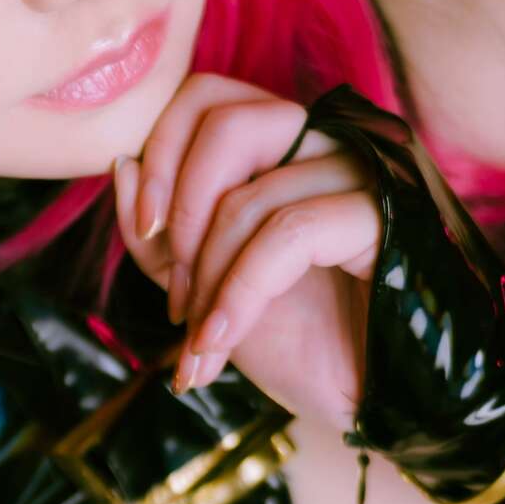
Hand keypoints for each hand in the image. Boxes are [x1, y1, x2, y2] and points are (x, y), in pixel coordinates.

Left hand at [111, 75, 379, 425]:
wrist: (366, 406)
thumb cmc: (296, 344)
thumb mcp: (203, 290)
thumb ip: (156, 235)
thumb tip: (121, 161)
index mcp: (286, 149)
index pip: (209, 97)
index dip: (162, 153)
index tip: (147, 230)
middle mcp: (326, 147)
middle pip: (227, 118)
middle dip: (181, 207)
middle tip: (176, 293)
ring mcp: (361, 178)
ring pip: (251, 193)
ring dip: (206, 280)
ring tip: (202, 342)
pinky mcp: (384, 220)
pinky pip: (289, 234)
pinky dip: (240, 294)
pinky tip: (221, 344)